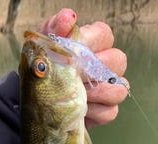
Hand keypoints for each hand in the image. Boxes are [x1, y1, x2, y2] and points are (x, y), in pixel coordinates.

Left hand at [37, 8, 127, 128]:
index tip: (74, 53)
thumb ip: (54, 30)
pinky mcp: (104, 112)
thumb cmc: (43, 74)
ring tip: (76, 95)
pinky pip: (110, 112)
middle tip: (74, 77)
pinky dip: (94, 112)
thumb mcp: (42, 50)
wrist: (38, 105)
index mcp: (90, 46)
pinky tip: (79, 111)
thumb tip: (68, 17)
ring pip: (119, 89)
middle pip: (118, 61)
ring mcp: (108, 90)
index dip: (92, 42)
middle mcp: (104, 66)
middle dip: (94, 71)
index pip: (104, 35)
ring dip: (96, 93)